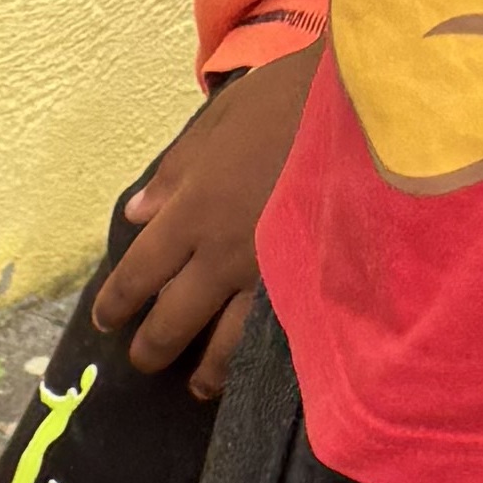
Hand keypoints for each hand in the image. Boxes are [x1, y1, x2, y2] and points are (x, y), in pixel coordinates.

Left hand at [92, 45, 317, 393]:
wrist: (377, 104)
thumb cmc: (299, 95)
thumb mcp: (227, 115)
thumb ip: (178, 169)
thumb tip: (137, 215)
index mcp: (195, 211)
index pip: (138, 274)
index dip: (116, 303)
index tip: (106, 320)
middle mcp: (223, 257)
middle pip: (172, 322)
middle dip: (151, 349)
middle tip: (142, 361)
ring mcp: (271, 280)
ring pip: (226, 346)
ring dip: (207, 371)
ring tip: (199, 386)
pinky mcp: (315, 289)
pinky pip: (279, 338)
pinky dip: (262, 359)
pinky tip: (257, 369)